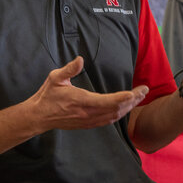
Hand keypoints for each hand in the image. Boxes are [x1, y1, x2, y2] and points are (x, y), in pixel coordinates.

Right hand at [28, 57, 147, 129]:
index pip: (107, 101)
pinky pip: (108, 121)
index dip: (123, 98)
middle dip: (132, 100)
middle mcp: (87, 113)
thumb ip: (69, 69)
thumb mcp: (55, 78)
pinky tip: (126, 108)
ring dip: (128, 108)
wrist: (38, 117)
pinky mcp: (87, 124)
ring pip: (114, 116)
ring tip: (139, 97)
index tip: (135, 92)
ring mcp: (88, 120)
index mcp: (82, 101)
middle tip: (144, 90)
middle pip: (116, 109)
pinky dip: (120, 114)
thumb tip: (80, 59)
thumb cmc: (47, 96)